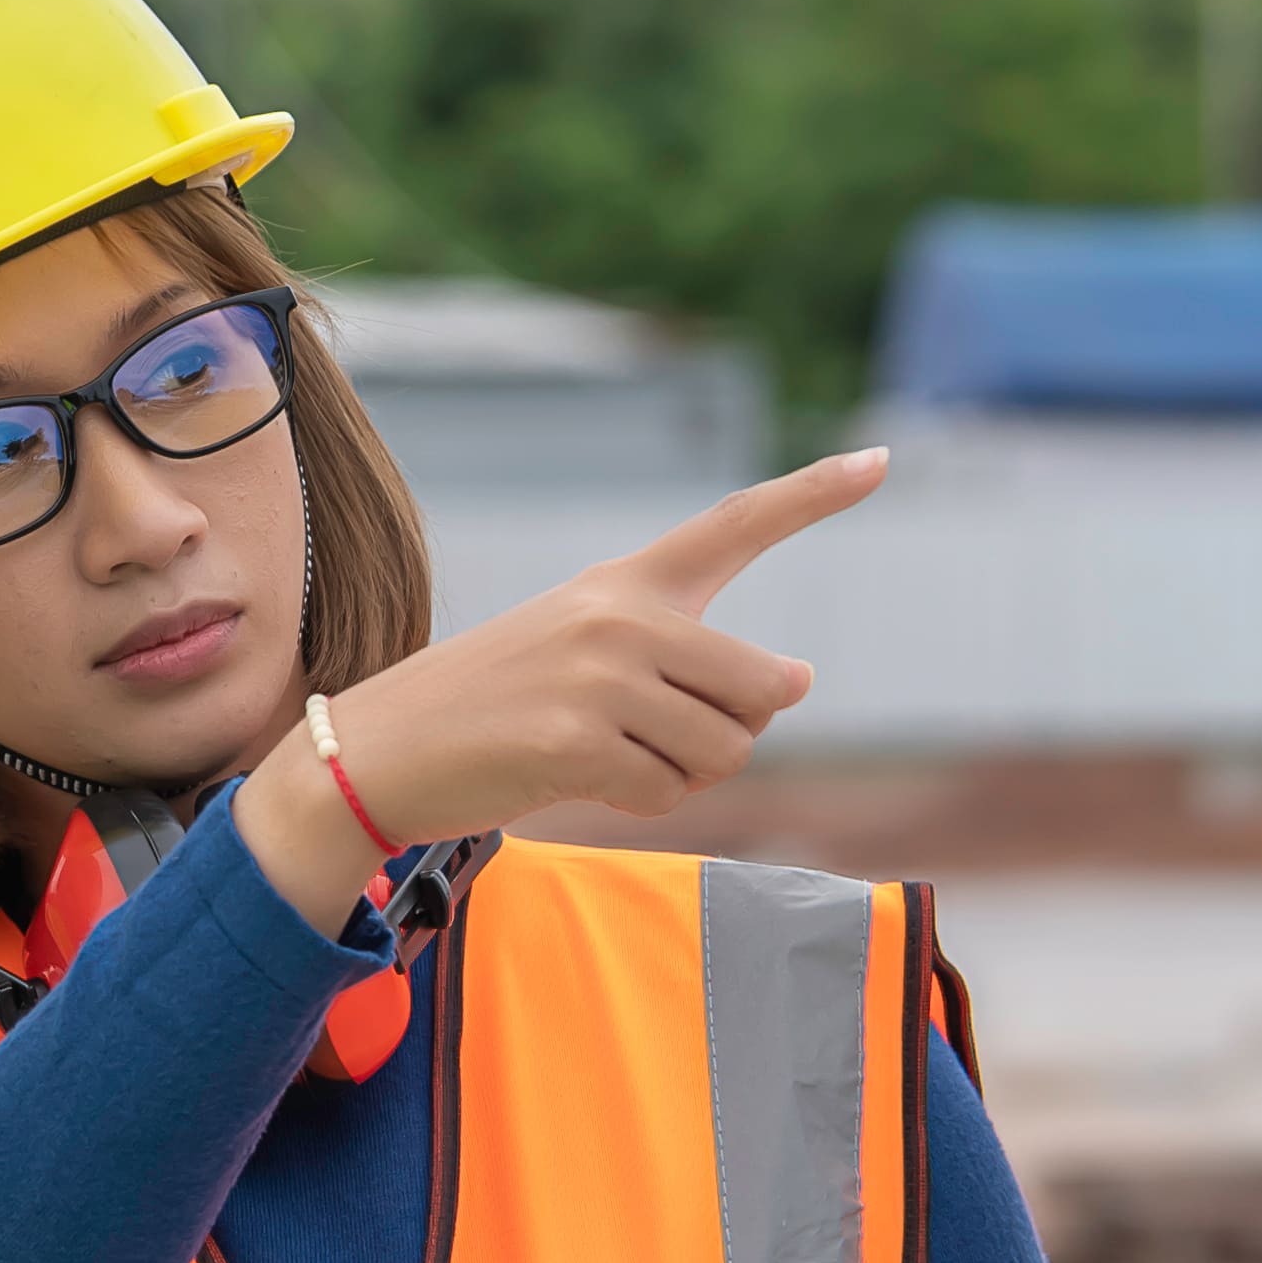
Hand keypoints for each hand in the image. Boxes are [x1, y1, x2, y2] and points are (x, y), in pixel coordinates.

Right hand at [237, 452, 886, 927]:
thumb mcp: (588, 657)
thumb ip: (691, 662)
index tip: (879, 460)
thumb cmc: (500, 709)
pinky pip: (668, 792)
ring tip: (609, 757)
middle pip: (762, 687)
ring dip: (683, 775)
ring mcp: (598, 675)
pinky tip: (578, 780)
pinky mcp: (574, 740)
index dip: (813, 493)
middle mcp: (620, 614)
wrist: (382, 748)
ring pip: (726, 749)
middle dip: (731, 733)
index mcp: (627, 581)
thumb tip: (796, 682)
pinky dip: (638, 802)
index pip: (735, 524)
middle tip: (654, 738)